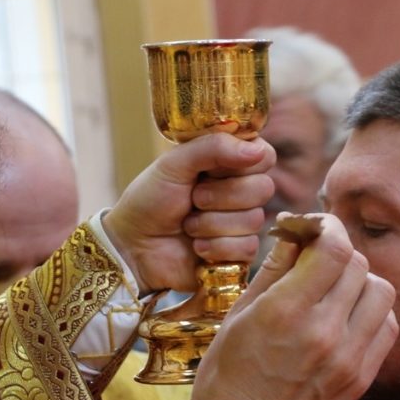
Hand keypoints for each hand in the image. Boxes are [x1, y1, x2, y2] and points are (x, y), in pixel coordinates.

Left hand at [103, 134, 274, 293]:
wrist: (134, 246)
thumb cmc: (150, 200)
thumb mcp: (174, 164)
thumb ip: (213, 148)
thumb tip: (254, 151)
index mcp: (229, 162)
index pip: (264, 155)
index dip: (242, 164)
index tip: (212, 170)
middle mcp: (242, 190)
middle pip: (264, 188)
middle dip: (221, 196)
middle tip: (194, 198)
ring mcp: (244, 222)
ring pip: (254, 219)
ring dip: (212, 224)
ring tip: (188, 225)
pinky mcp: (241, 252)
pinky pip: (247, 247)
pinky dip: (215, 247)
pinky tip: (197, 246)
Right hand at [190, 214, 397, 399]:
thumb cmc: (228, 375)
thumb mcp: (238, 315)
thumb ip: (275, 270)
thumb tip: (297, 233)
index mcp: (286, 311)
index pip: (333, 248)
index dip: (329, 227)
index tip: (318, 227)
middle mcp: (324, 331)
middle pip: (358, 265)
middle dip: (339, 254)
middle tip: (320, 262)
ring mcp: (348, 357)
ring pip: (382, 292)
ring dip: (362, 283)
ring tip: (338, 292)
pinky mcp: (362, 378)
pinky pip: (389, 327)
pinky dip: (374, 314)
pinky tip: (350, 319)